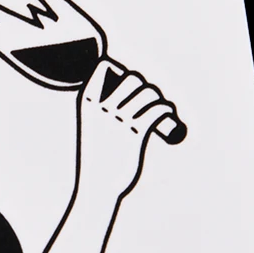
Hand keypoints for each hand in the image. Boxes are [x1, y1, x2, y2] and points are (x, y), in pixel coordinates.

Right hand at [78, 60, 177, 198]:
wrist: (97, 186)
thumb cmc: (96, 154)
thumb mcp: (92, 125)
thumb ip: (100, 107)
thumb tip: (123, 87)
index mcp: (86, 102)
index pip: (103, 66)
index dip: (120, 70)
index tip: (126, 86)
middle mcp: (102, 108)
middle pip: (133, 77)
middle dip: (145, 85)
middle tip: (148, 101)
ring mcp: (119, 120)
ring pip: (149, 92)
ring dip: (159, 98)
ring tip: (160, 108)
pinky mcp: (136, 134)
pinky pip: (158, 110)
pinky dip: (167, 108)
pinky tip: (167, 113)